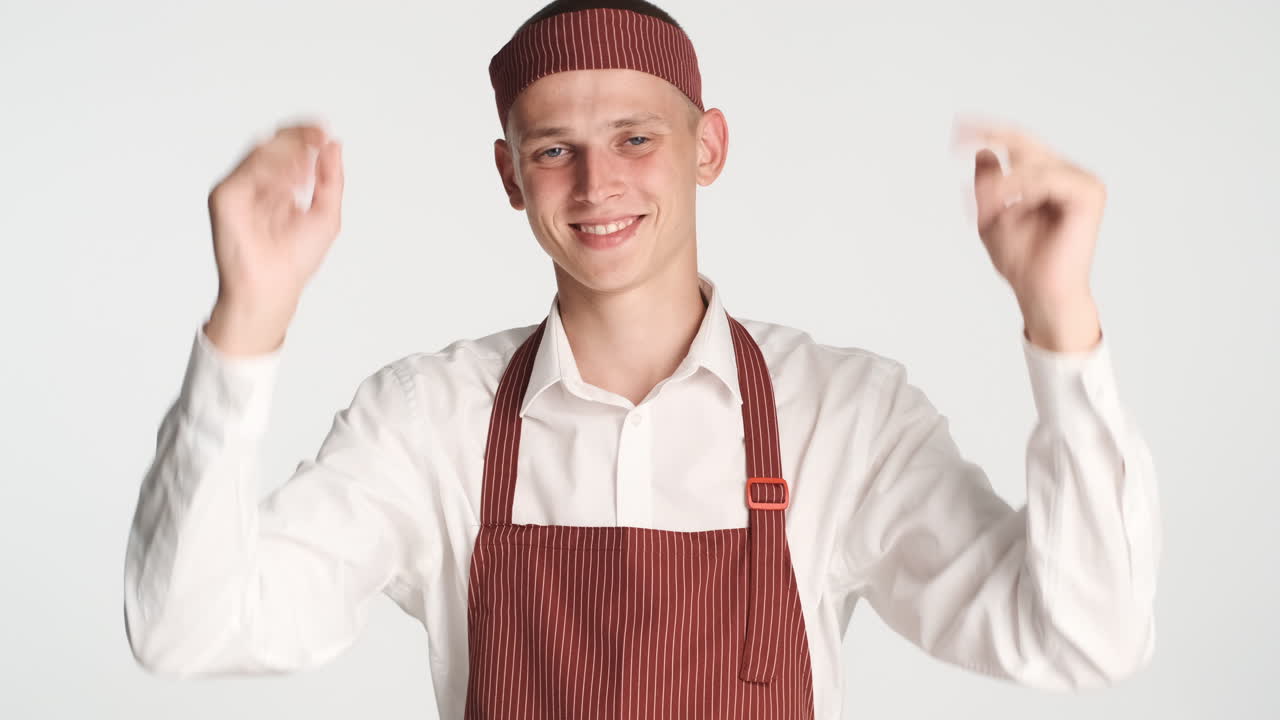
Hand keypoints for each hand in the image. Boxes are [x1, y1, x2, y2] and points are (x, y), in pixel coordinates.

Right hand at [204, 123, 343, 352]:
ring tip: (308, 157)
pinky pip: (247, 169)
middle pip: (273, 144)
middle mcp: (259, 186)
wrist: (273, 288)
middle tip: (318, 135)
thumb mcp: (326, 215)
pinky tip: (291, 177)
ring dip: (287, 149)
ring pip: (260, 150)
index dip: (306, 137)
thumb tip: (333, 145)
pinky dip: (271, 167)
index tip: (325, 133)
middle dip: (297, 136)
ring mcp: (241, 189)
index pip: (289, 151)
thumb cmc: (294, 262)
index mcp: (281, 188)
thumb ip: (330, 178)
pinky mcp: (226, 196)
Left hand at [956, 120, 1103, 350]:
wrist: (1040, 293)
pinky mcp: (1089, 194)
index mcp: (1046, 177)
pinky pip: (1048, 178)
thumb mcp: (991, 217)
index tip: (958, 126)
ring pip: (1032, 163)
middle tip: (958, 144)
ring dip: (1003, 185)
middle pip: (1025, 145)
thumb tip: (983, 151)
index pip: (1019, 143)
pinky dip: (1022, 190)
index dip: (989, 131)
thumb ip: (988, 184)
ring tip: (990, 209)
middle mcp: (1066, 174)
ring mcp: (1080, 182)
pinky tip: (1009, 207)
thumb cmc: (1022, 262)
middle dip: (990, 143)